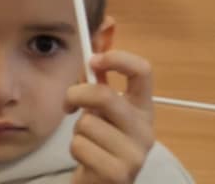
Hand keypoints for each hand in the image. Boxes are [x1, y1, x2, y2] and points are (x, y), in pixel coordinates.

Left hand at [66, 49, 155, 183]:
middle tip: (69, 102)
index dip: (118, 58)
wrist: (103, 182)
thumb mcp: (102, 108)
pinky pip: (81, 146)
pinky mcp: (118, 174)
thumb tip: (95, 44)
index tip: (93, 59)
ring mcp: (135, 155)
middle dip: (77, 94)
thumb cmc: (102, 141)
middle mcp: (145, 130)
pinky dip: (75, 149)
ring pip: (87, 123)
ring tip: (88, 140)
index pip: (143, 71)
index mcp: (143, 109)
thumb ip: (99, 79)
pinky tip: (87, 158)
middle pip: (105, 96)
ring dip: (78, 130)